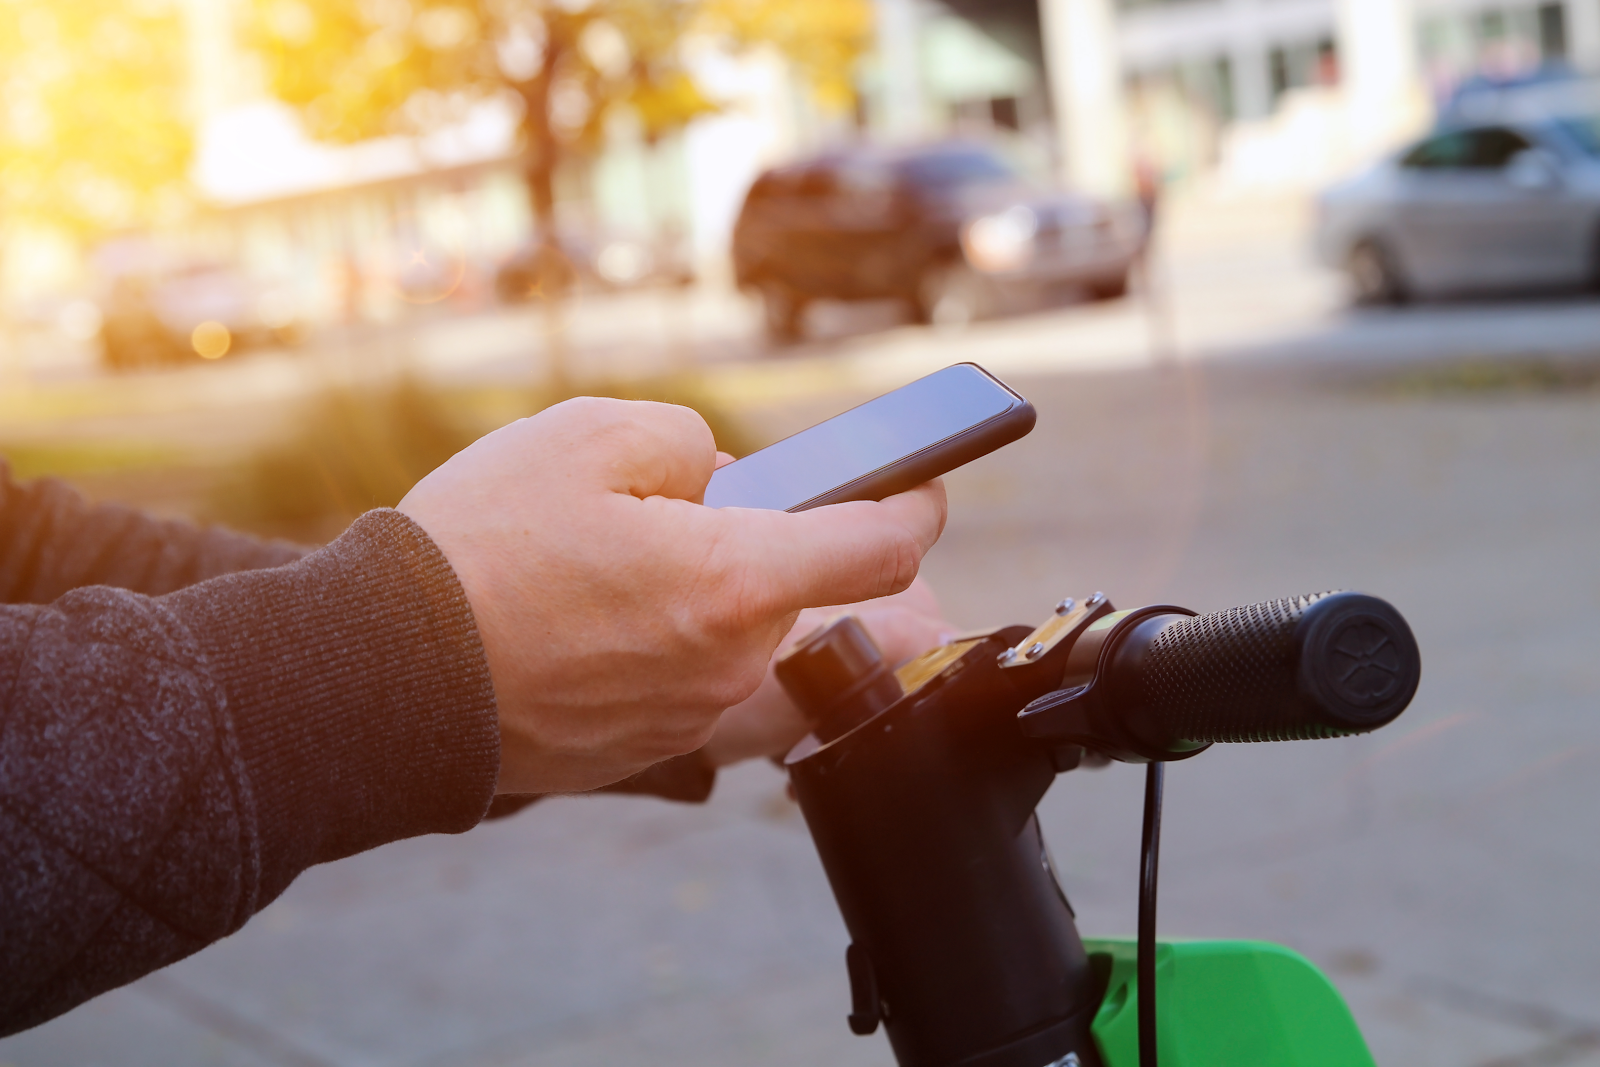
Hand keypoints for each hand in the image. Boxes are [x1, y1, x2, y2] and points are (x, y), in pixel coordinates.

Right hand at [397, 397, 946, 794]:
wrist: (386, 678)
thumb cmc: (480, 551)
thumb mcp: (586, 437)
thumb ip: (686, 441)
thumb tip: (720, 478)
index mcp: (735, 580)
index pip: (880, 548)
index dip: (914, 508)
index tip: (921, 487)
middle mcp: (729, 663)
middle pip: (800, 592)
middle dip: (772, 544)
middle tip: (696, 510)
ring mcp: (687, 716)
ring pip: (739, 640)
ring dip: (711, 595)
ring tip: (613, 562)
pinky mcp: (641, 747)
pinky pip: (687, 682)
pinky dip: (667, 644)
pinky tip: (590, 617)